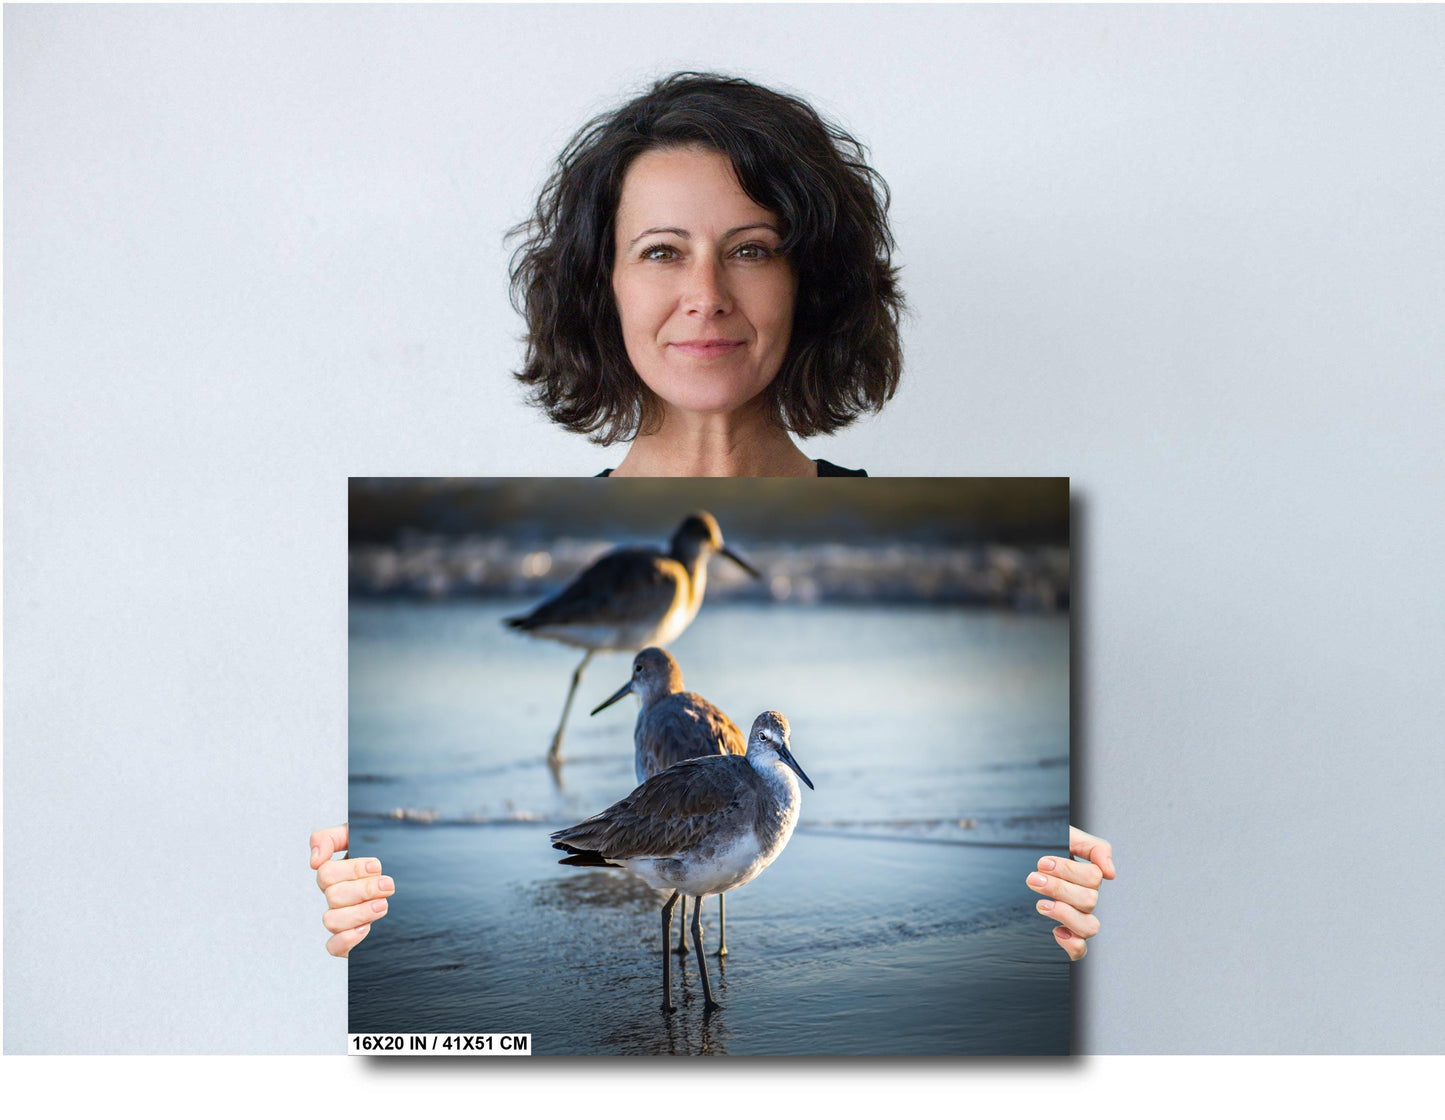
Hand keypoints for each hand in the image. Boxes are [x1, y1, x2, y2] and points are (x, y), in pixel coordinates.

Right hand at [310, 823, 394, 957]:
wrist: (406, 878)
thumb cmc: (379, 854)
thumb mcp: (356, 836)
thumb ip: (330, 838)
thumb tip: (314, 861)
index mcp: (334, 874)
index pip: (326, 873)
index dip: (352, 870)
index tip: (376, 866)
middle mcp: (334, 897)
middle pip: (333, 896)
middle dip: (364, 889)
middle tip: (387, 885)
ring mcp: (340, 919)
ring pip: (331, 921)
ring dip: (360, 912)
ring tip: (383, 904)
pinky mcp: (348, 940)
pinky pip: (332, 947)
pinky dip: (347, 939)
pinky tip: (366, 929)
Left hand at [1027, 826, 1114, 960]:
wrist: (1025, 855)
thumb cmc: (1049, 847)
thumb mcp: (1070, 836)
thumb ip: (1095, 848)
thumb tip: (1111, 873)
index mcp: (1089, 876)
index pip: (1093, 878)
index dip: (1068, 870)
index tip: (1042, 863)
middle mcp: (1087, 898)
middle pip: (1089, 901)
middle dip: (1058, 888)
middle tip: (1034, 878)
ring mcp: (1078, 917)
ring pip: (1090, 927)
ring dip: (1064, 914)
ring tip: (1041, 904)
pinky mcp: (1067, 934)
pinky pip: (1081, 950)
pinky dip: (1072, 944)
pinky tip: (1056, 930)